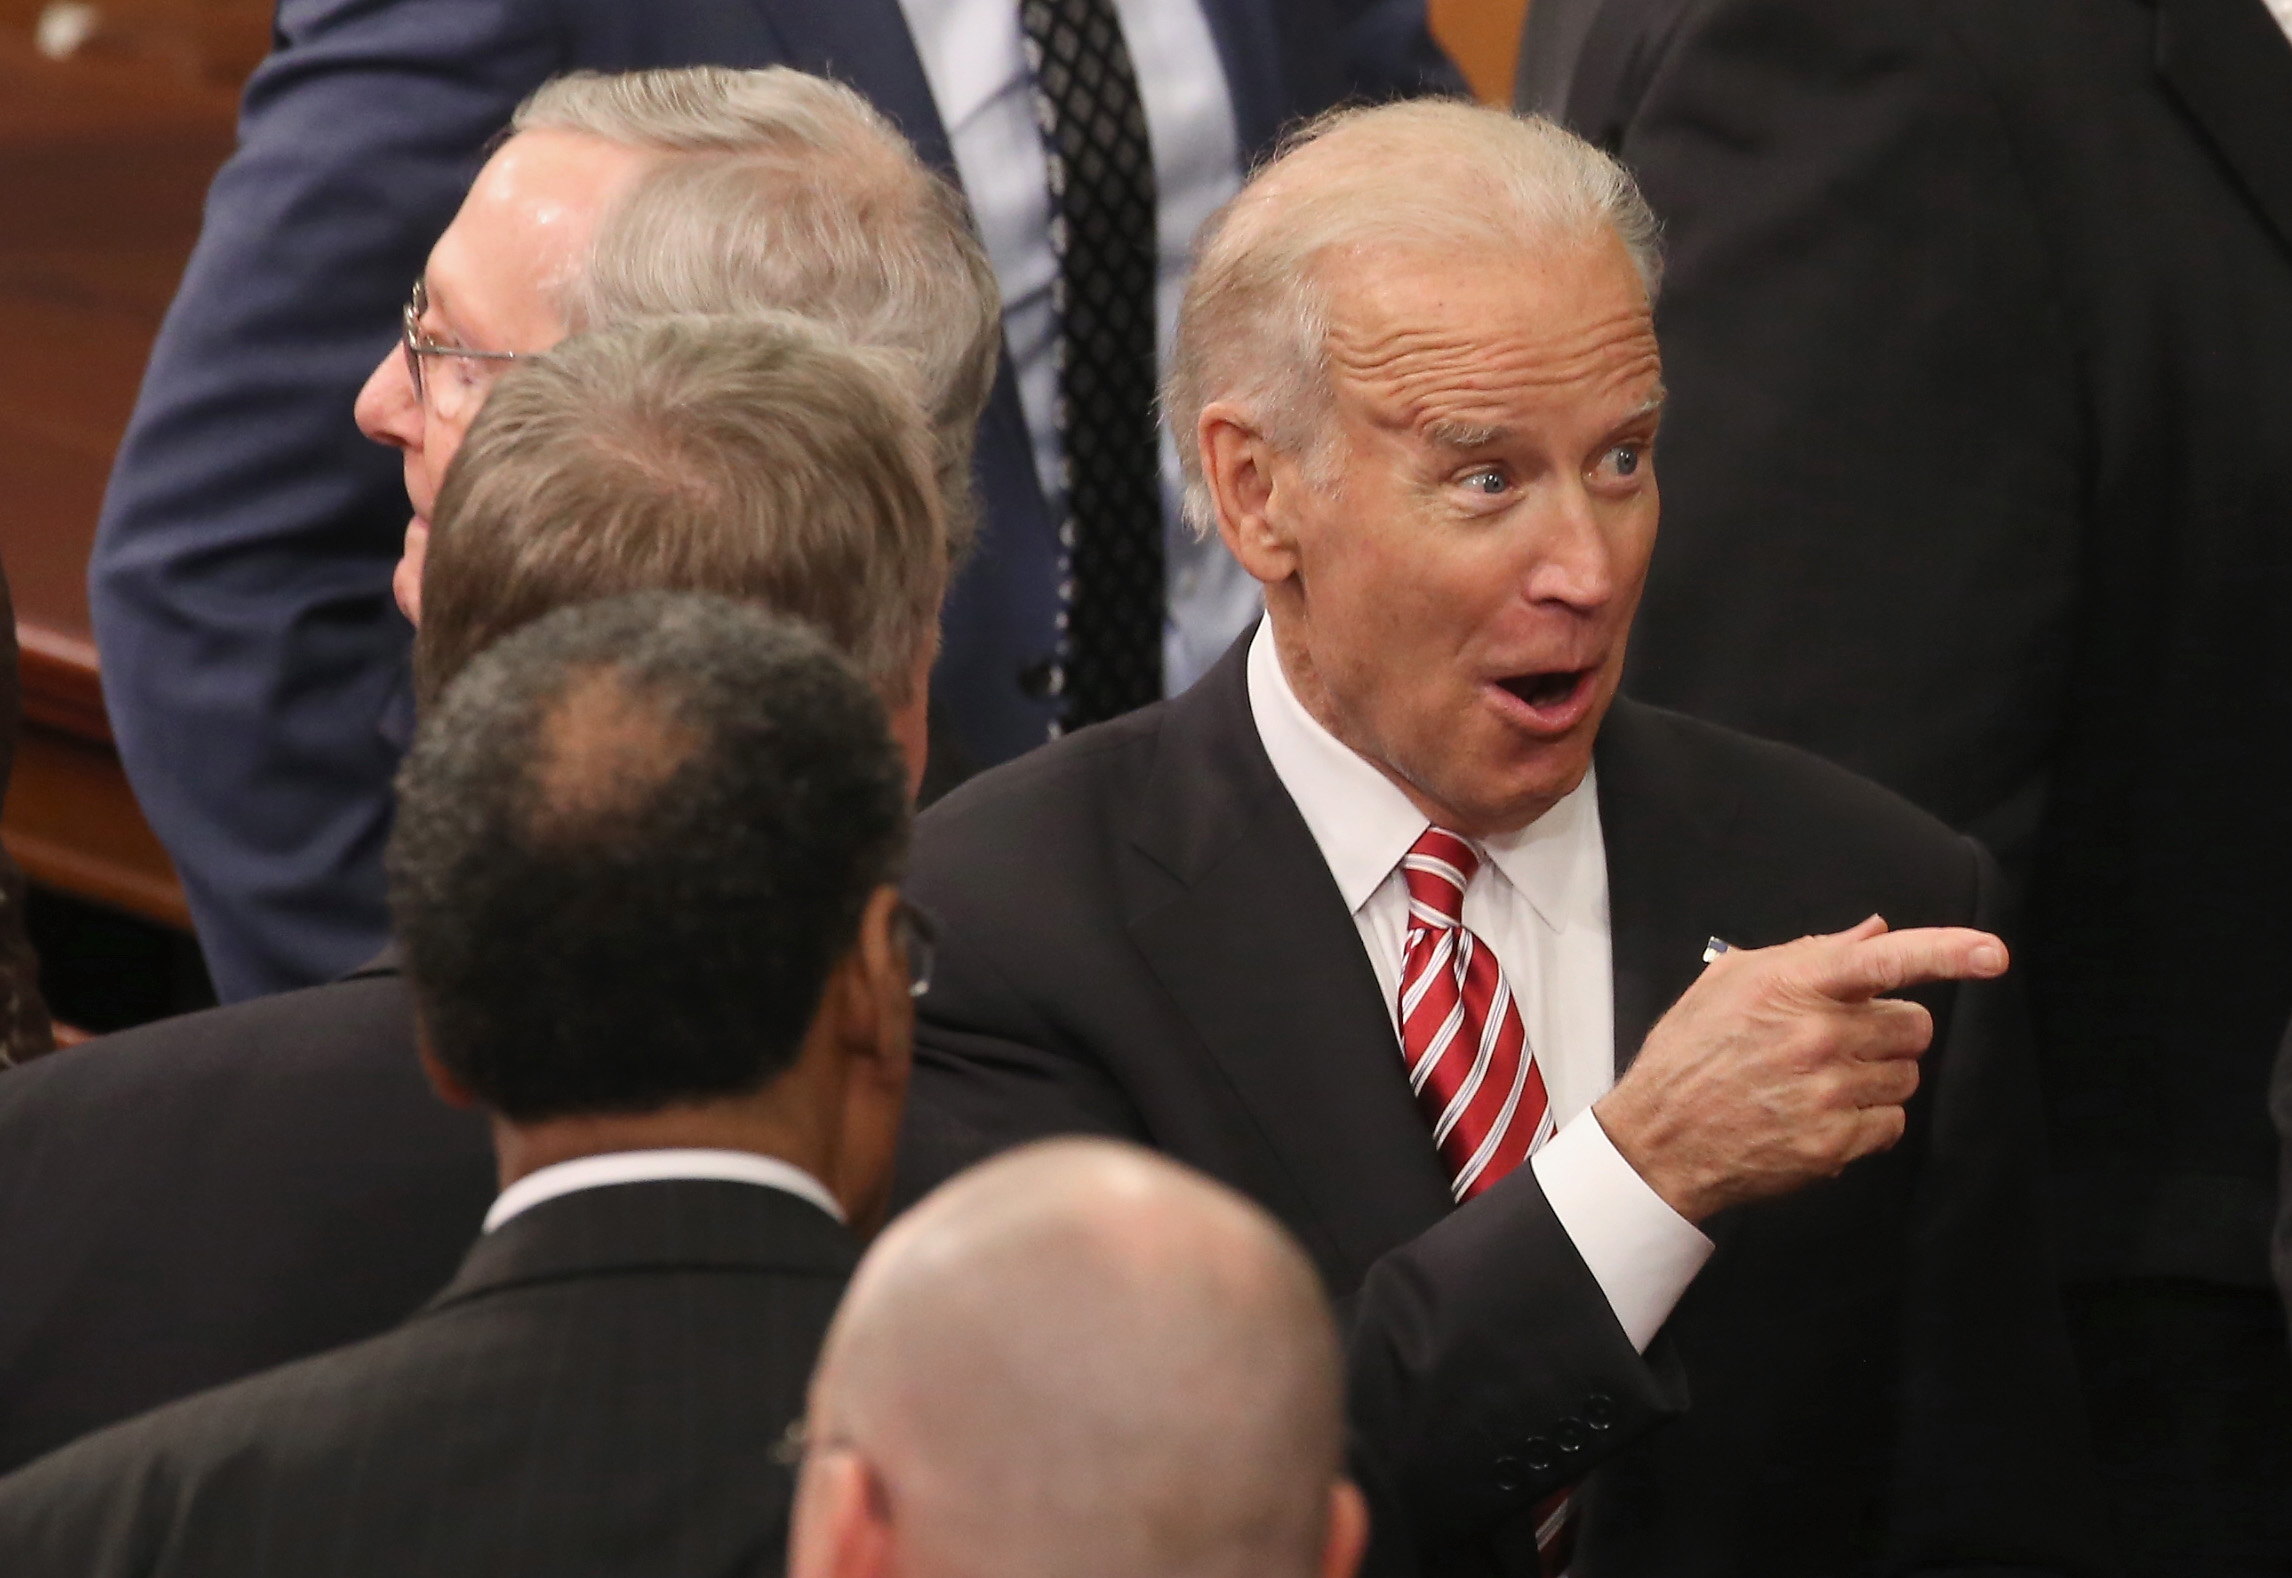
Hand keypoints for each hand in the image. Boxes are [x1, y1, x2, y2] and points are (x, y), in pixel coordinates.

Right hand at [1592, 916, 2007, 1222]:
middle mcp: (1816, 1035)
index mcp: (1792, 985)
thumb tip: (1875, 931)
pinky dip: (1868, 1121)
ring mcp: (1827, 1092)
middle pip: (1913, 1024)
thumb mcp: (1731, 981)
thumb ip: (1809, 953)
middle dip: (1890, 1031)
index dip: (1948, 951)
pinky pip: (1892, 1123)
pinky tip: (1822, 1115)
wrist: (1659, 1138)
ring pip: (1907, 1076)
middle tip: (1844, 1041)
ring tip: (1823, 1082)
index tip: (1993, 953)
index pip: (1886, 959)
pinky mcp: (1833, 1143)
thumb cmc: (1691, 1053)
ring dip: (1879, 1077)